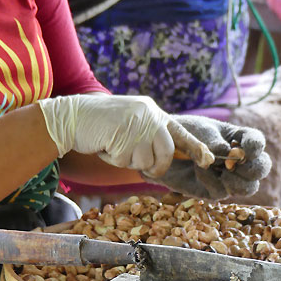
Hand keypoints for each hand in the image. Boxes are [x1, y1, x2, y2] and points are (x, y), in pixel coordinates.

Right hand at [38, 95, 213, 177]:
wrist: (72, 116)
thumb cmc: (101, 125)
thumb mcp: (131, 125)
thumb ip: (148, 136)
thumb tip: (165, 159)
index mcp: (153, 112)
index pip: (180, 133)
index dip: (196, 148)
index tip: (209, 160)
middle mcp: (149, 115)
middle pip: (166, 153)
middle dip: (155, 167)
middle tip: (139, 166)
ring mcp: (136, 125)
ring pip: (145, 161)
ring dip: (128, 161)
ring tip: (114, 145)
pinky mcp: (122, 135)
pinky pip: (125, 162)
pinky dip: (113, 159)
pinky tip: (104, 144)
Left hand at [143, 114, 271, 198]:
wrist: (159, 148)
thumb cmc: (182, 133)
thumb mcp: (199, 131)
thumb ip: (214, 143)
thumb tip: (229, 156)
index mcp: (239, 139)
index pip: (257, 143)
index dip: (256, 147)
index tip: (245, 148)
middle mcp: (238, 160)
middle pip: (261, 169)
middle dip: (254, 168)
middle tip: (239, 165)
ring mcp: (227, 178)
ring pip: (248, 188)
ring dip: (239, 181)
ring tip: (223, 172)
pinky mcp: (213, 192)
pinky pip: (221, 192)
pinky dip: (211, 181)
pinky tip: (198, 170)